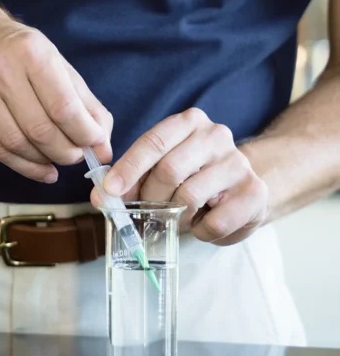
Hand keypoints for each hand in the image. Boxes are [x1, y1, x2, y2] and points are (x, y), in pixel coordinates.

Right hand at [0, 20, 111, 182]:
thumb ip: (85, 105)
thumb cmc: (20, 53)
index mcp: (31, 53)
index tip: (95, 145)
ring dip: (43, 160)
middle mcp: (0, 70)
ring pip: (16, 143)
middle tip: (76, 157)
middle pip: (39, 129)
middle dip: (65, 152)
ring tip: (57, 161)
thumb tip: (103, 147)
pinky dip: (23, 165)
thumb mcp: (57, 65)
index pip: (62, 107)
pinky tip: (39, 167)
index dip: (83, 134)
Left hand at [91, 108, 268, 245]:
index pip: (153, 142)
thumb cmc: (190, 178)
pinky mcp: (254, 193)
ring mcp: (238, 163)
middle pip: (169, 170)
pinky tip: (200, 225)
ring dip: (173, 218)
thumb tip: (100, 197)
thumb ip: (128, 180)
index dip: (128, 169)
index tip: (110, 191)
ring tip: (175, 219)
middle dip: (150, 198)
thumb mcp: (157, 170)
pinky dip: (199, 232)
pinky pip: (215, 223)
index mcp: (188, 123)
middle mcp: (216, 136)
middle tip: (145, 213)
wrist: (240, 190)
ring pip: (189, 197)